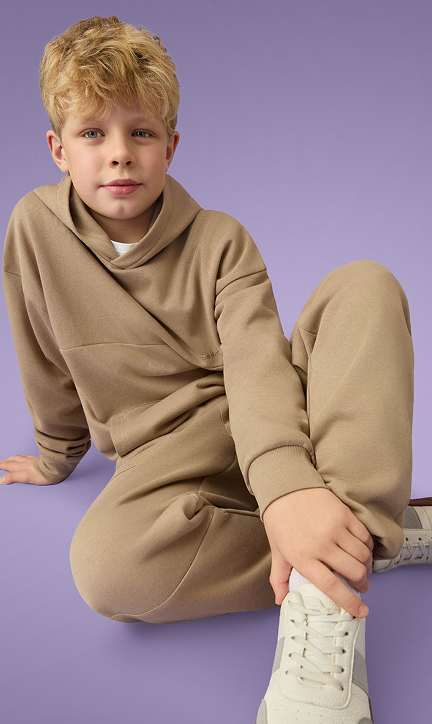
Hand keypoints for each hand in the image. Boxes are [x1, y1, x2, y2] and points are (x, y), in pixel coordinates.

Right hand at [0, 455, 51, 484]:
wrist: (57, 467)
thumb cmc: (43, 473)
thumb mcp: (26, 477)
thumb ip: (13, 477)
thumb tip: (2, 479)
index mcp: (23, 466)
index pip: (10, 466)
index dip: (3, 466)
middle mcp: (27, 462)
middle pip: (14, 460)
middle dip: (7, 461)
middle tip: (2, 462)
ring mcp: (34, 460)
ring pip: (22, 457)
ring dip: (15, 458)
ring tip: (12, 458)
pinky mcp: (41, 459)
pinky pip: (30, 457)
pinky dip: (25, 457)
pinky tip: (28, 457)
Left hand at [262, 487, 373, 617]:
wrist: (285, 487)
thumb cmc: (280, 521)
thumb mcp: (277, 552)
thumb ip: (279, 578)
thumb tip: (281, 601)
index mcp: (302, 557)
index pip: (331, 586)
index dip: (349, 602)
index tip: (361, 611)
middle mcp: (320, 544)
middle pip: (353, 572)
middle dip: (362, 584)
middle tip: (361, 586)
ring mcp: (334, 528)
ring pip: (362, 556)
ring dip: (366, 567)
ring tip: (362, 569)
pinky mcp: (344, 514)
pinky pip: (364, 537)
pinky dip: (367, 547)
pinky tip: (362, 550)